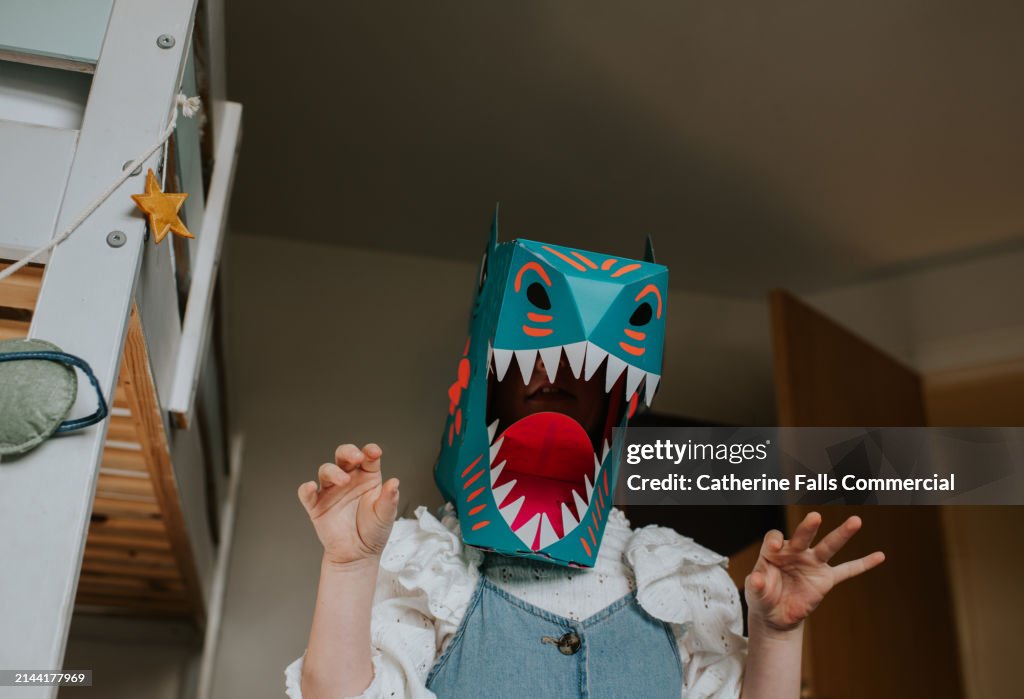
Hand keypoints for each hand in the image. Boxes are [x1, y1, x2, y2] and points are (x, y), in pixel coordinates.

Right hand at [297, 443, 399, 566]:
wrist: (358, 555)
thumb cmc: (373, 532)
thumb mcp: (386, 515)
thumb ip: (389, 499)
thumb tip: (394, 483)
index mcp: (367, 477)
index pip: (368, 457)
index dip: (370, 451)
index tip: (374, 452)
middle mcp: (349, 480)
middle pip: (344, 456)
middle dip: (348, 452)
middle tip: (356, 457)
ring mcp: (331, 491)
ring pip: (326, 470)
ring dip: (333, 471)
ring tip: (343, 480)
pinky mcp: (317, 506)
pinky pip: (307, 494)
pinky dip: (307, 489)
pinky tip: (311, 487)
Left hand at [745, 512, 884, 632]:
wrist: (775, 615)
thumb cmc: (762, 597)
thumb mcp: (755, 592)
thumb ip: (756, 585)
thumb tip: (756, 579)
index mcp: (774, 551)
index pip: (774, 538)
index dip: (774, 541)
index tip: (775, 547)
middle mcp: (795, 552)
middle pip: (802, 536)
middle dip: (808, 527)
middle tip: (815, 517)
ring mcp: (812, 564)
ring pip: (828, 546)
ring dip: (841, 534)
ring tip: (856, 521)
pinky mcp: (825, 579)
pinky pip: (847, 571)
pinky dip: (863, 564)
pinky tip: (879, 556)